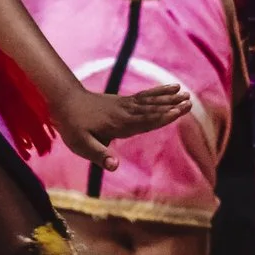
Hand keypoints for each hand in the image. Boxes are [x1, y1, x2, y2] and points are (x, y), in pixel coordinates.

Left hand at [52, 83, 190, 172]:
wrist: (65, 100)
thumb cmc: (72, 127)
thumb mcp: (81, 145)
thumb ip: (99, 155)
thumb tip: (115, 166)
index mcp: (118, 124)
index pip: (144, 121)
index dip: (161, 117)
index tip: (177, 111)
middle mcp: (125, 112)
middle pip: (151, 109)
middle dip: (170, 106)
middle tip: (189, 102)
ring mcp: (125, 104)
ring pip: (150, 101)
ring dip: (168, 97)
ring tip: (186, 93)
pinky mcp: (124, 101)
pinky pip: (145, 96)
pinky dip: (158, 92)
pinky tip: (170, 88)